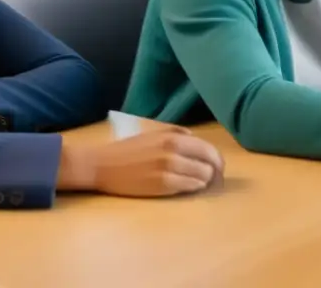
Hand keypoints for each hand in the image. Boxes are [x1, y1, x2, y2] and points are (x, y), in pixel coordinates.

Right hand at [57, 126, 223, 196]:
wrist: (103, 165)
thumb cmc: (128, 149)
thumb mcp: (154, 133)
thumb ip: (177, 133)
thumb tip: (197, 140)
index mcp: (174, 137)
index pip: (209, 150)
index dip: (217, 161)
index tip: (217, 167)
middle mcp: (174, 152)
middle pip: (210, 165)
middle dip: (213, 172)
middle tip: (210, 178)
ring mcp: (169, 170)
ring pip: (202, 178)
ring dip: (202, 181)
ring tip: (195, 182)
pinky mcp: (162, 186)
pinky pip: (189, 188)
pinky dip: (192, 188)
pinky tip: (185, 186)